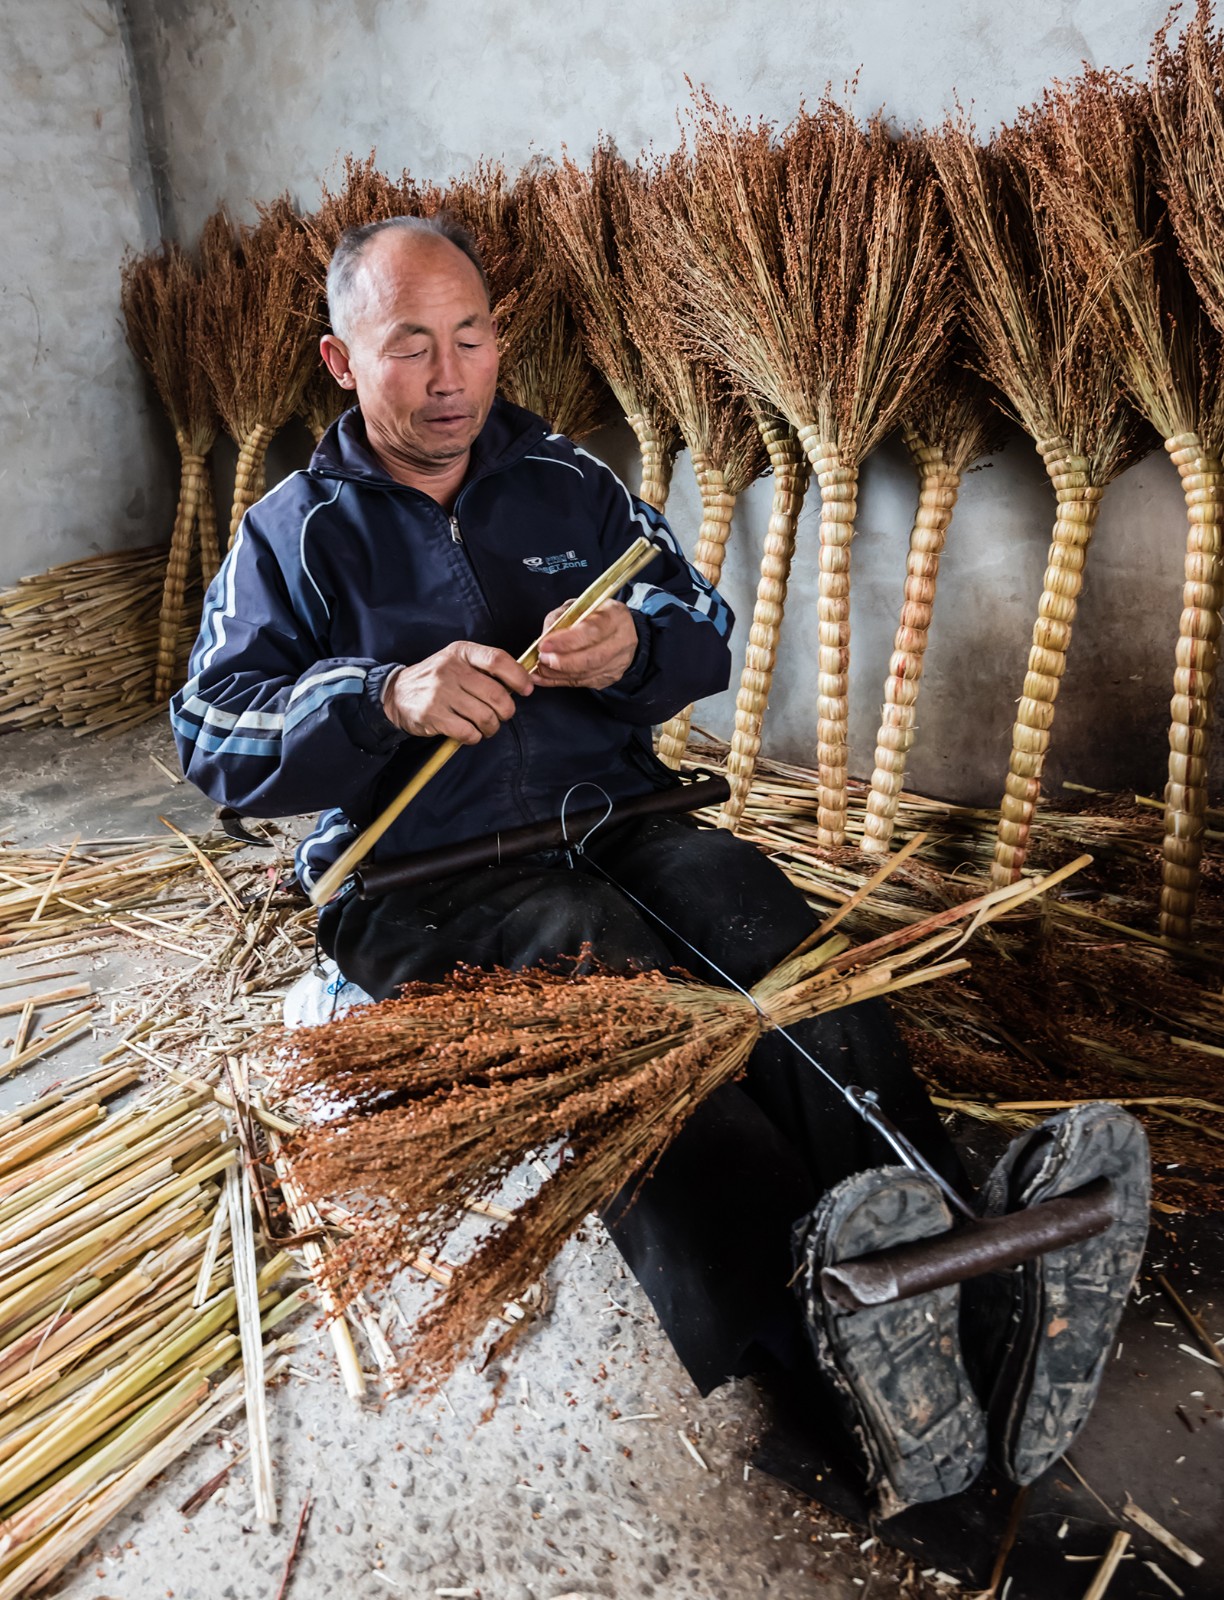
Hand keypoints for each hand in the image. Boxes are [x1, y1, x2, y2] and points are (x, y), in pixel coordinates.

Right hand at [383, 641, 533, 744]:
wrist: (397, 693)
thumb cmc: (437, 679)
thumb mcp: (457, 660)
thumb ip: (485, 667)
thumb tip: (523, 681)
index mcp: (461, 652)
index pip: (498, 660)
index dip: (518, 677)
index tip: (526, 689)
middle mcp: (451, 669)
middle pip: (497, 695)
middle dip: (507, 711)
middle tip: (502, 714)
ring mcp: (440, 692)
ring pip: (485, 717)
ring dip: (491, 727)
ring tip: (486, 726)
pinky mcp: (433, 715)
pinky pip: (468, 732)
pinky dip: (474, 737)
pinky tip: (469, 732)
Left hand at [533, 600, 638, 689]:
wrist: (621, 631)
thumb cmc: (597, 616)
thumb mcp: (580, 606)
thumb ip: (561, 617)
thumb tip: (544, 636)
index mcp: (615, 616)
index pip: (591, 631)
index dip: (566, 641)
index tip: (544, 645)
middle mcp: (621, 640)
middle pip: (591, 658)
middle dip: (561, 661)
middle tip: (542, 659)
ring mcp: (618, 662)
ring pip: (586, 674)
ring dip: (558, 673)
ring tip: (540, 668)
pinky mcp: (610, 677)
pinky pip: (582, 682)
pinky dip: (560, 681)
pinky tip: (544, 677)